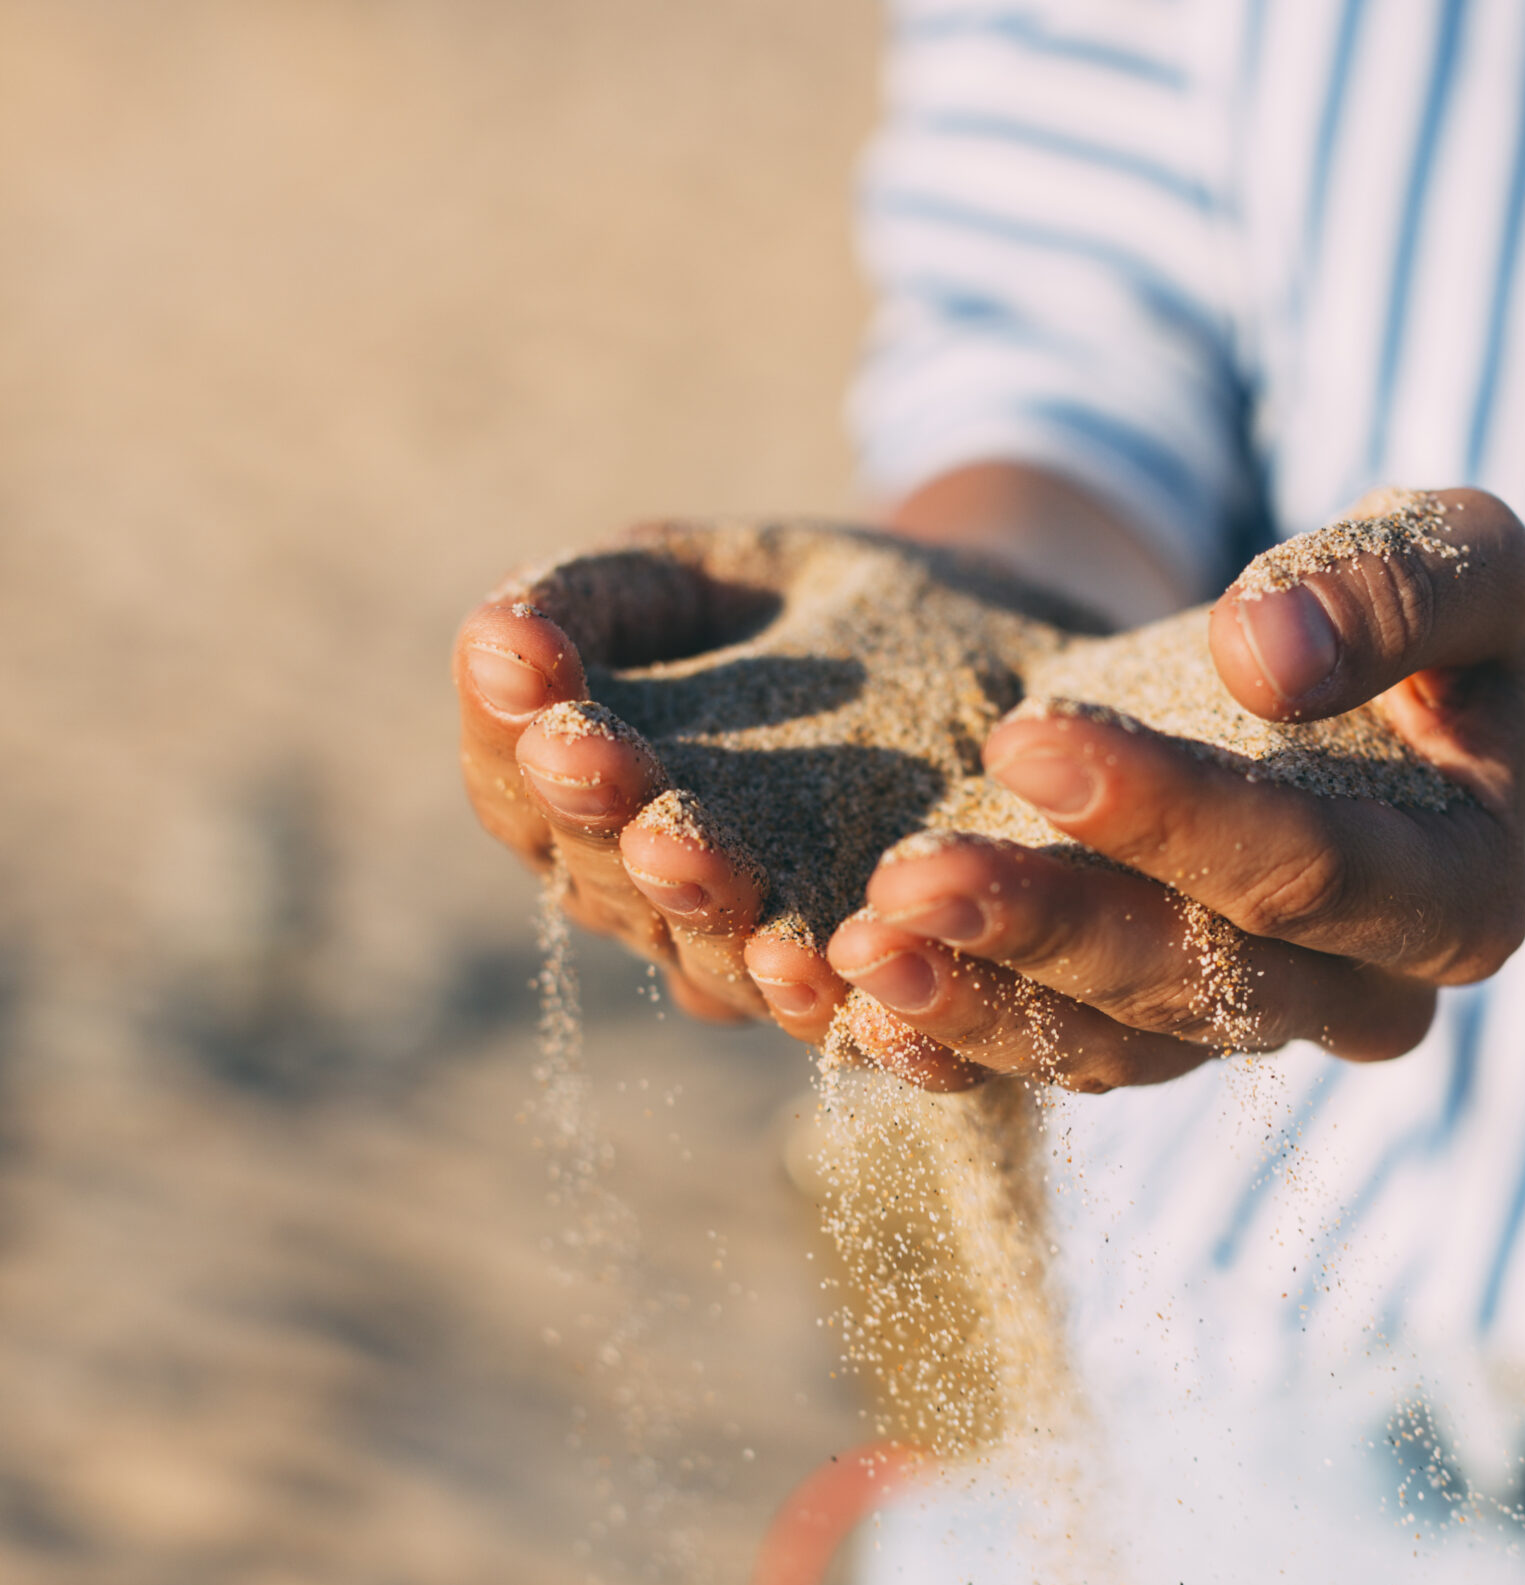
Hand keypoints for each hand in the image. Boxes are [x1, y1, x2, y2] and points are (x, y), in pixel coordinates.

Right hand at [455, 522, 980, 1071]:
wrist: (967, 644)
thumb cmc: (791, 603)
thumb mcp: (687, 573)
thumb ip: (586, 599)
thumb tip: (497, 639)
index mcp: (578, 786)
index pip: (516, 775)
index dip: (514, 737)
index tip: (541, 694)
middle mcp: (646, 892)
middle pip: (605, 874)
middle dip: (616, 827)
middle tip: (620, 788)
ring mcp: (746, 952)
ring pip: (711, 954)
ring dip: (716, 922)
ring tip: (713, 882)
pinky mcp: (864, 986)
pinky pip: (840, 1010)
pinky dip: (837, 1002)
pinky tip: (835, 977)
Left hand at [825, 489, 1524, 1090]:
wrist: (1407, 694)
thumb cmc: (1433, 611)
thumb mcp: (1458, 554)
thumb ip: (1391, 587)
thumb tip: (1264, 657)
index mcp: (1455, 896)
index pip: (1303, 871)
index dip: (1168, 815)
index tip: (1027, 736)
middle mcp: (1357, 996)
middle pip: (1189, 984)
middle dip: (1040, 929)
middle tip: (903, 878)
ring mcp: (1247, 1029)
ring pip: (1104, 1050)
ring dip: (972, 1006)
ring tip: (847, 951)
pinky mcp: (1152, 1030)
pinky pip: (1046, 1057)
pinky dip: (944, 1036)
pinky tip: (840, 1000)